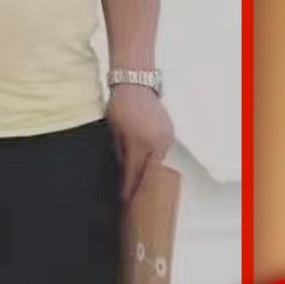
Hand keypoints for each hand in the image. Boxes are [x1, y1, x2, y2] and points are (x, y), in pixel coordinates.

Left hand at [107, 84, 173, 202]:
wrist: (137, 84)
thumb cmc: (121, 106)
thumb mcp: (114, 131)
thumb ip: (119, 152)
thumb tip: (121, 169)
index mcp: (139, 145)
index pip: (134, 174)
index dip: (128, 188)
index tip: (124, 199)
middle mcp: (156, 144)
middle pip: (149, 171)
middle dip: (140, 183)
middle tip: (132, 194)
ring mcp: (166, 138)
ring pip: (157, 161)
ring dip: (148, 170)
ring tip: (139, 180)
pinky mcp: (170, 132)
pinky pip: (162, 150)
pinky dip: (154, 157)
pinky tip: (147, 162)